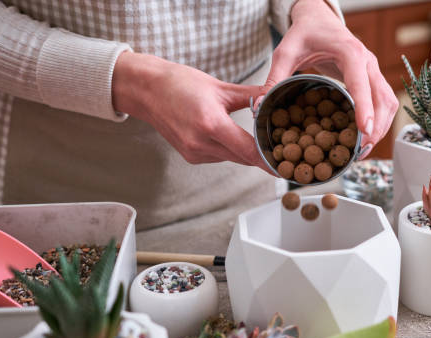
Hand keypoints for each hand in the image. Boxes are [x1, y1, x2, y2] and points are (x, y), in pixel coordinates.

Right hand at [112, 52, 267, 168]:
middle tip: (282, 149)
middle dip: (261, 154)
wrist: (146, 90)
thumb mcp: (220, 87)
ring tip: (261, 141)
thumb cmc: (180, 83)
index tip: (284, 161)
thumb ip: (250, 96)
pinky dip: (229, 149)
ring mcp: (194, 152)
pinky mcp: (190, 156)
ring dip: (245, 151)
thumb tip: (275, 96)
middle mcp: (201, 143)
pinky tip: (233, 137)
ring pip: (232, 158)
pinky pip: (219, 156)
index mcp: (211, 124)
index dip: (268, 158)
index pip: (248, 150)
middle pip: (243, 157)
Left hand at [264, 0, 398, 158]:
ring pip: (388, 103)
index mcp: (350, 52)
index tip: (364, 130)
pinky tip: (364, 139)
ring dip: (381, 128)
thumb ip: (274, 77)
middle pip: (382, 98)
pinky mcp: (372, 79)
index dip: (365, 108)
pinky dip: (379, 122)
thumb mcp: (286, 51)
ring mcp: (373, 71)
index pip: (361, 83)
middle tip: (360, 152)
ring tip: (362, 151)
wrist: (319, 19)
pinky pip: (383, 103)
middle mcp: (367, 62)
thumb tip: (260, 105)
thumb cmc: (305, 32)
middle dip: (376, 127)